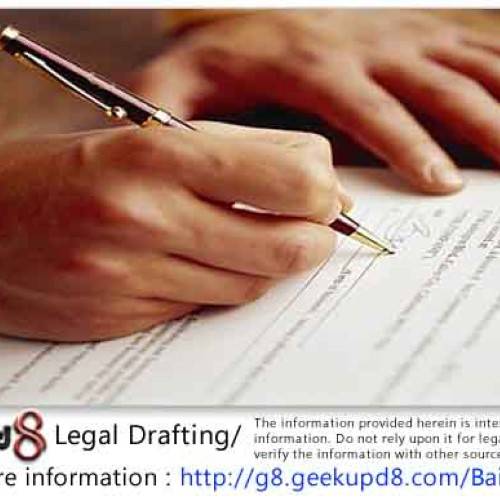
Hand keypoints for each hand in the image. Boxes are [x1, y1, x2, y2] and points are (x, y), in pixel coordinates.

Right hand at [0, 122, 343, 340]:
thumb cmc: (71, 171)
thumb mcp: (150, 138)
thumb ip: (240, 156)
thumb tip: (318, 185)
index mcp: (157, 155)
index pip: (288, 183)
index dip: (323, 193)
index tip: (325, 196)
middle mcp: (146, 218)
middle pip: (284, 247)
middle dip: (317, 240)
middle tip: (318, 229)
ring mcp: (134, 275)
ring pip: (251, 284)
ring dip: (270, 264)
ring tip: (259, 240)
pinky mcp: (126, 316)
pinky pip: (207, 305)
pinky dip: (224, 284)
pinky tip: (209, 262)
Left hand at [132, 10, 499, 192]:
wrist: (247, 20)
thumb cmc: (220, 61)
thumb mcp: (181, 87)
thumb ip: (169, 118)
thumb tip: (171, 156)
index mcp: (308, 63)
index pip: (366, 105)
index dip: (404, 143)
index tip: (436, 182)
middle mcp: (359, 44)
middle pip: (429, 83)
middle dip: (472, 127)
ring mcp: (389, 37)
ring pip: (460, 65)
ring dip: (499, 105)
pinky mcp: (406, 38)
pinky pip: (468, 50)